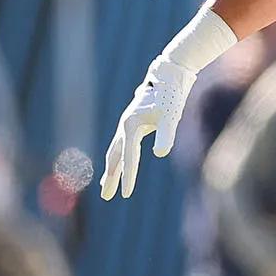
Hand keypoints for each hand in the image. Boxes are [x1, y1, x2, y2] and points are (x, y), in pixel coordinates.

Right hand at [99, 56, 196, 199]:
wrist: (168, 79)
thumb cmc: (170, 98)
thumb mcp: (170, 117)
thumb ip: (166, 135)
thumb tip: (160, 154)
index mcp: (131, 126)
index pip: (129, 157)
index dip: (128, 176)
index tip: (127, 195)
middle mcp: (125, 126)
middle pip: (115, 157)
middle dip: (111, 177)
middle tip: (105, 196)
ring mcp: (127, 126)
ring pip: (116, 152)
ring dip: (112, 170)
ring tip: (106, 186)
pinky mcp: (133, 125)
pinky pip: (123, 147)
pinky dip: (119, 159)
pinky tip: (120, 167)